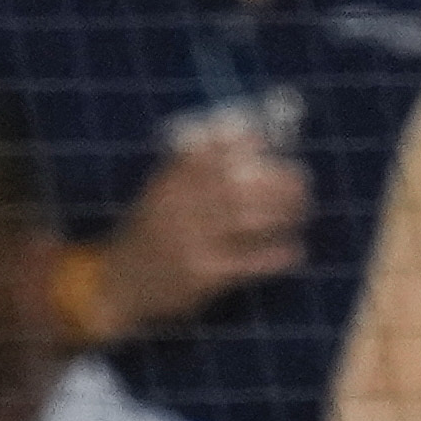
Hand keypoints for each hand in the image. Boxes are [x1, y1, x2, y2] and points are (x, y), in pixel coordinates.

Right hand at [100, 118, 311, 328]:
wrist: (116, 286)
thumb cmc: (147, 234)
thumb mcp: (160, 192)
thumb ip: (192, 165)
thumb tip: (244, 134)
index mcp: (170, 183)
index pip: (213, 152)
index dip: (247, 142)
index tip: (271, 140)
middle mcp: (180, 208)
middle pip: (240, 184)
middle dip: (278, 181)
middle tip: (303, 181)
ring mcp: (191, 243)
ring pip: (248, 220)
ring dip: (283, 214)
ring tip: (302, 211)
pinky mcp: (202, 276)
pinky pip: (248, 262)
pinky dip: (275, 256)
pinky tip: (293, 251)